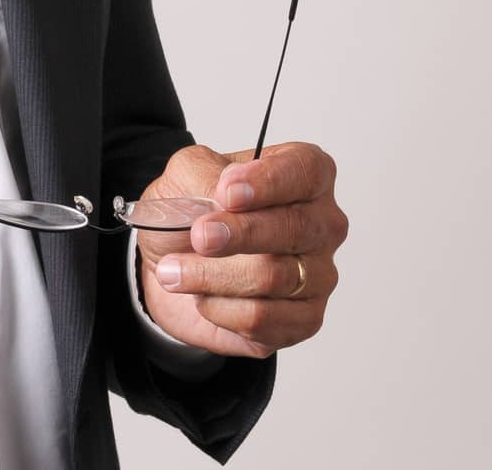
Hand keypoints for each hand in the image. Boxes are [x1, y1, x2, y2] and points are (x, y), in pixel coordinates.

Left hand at [133, 141, 347, 358]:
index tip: (226, 194)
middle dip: (240, 234)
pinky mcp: (303, 320)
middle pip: (296, 229)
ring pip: (274, 278)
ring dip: (214, 275)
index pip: (306, 171)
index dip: (269, 182)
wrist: (170, 259)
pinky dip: (220, 308)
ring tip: (174, 271)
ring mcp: (318, 275)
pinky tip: (201, 297)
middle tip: (199, 237)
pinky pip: (263, 320)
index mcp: (304, 174)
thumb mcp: (188, 173)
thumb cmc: (191, 207)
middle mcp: (321, 224)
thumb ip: (207, 177)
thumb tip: (224, 200)